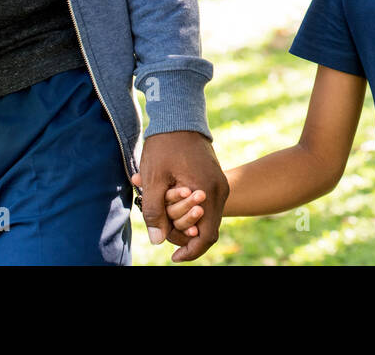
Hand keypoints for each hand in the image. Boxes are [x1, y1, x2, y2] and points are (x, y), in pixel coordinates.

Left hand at [137, 131, 227, 262]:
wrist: (179, 117)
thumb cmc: (165, 146)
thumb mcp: (154, 179)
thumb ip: (155, 212)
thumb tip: (158, 241)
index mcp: (209, 192)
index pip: (206, 237)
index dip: (190, 251)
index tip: (173, 257)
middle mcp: (220, 190)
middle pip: (204, 228)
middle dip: (179, 230)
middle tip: (158, 220)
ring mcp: (219, 184)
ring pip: (203, 215)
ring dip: (180, 216)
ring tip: (157, 200)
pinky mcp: (213, 179)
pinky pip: (203, 202)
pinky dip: (184, 205)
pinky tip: (165, 193)